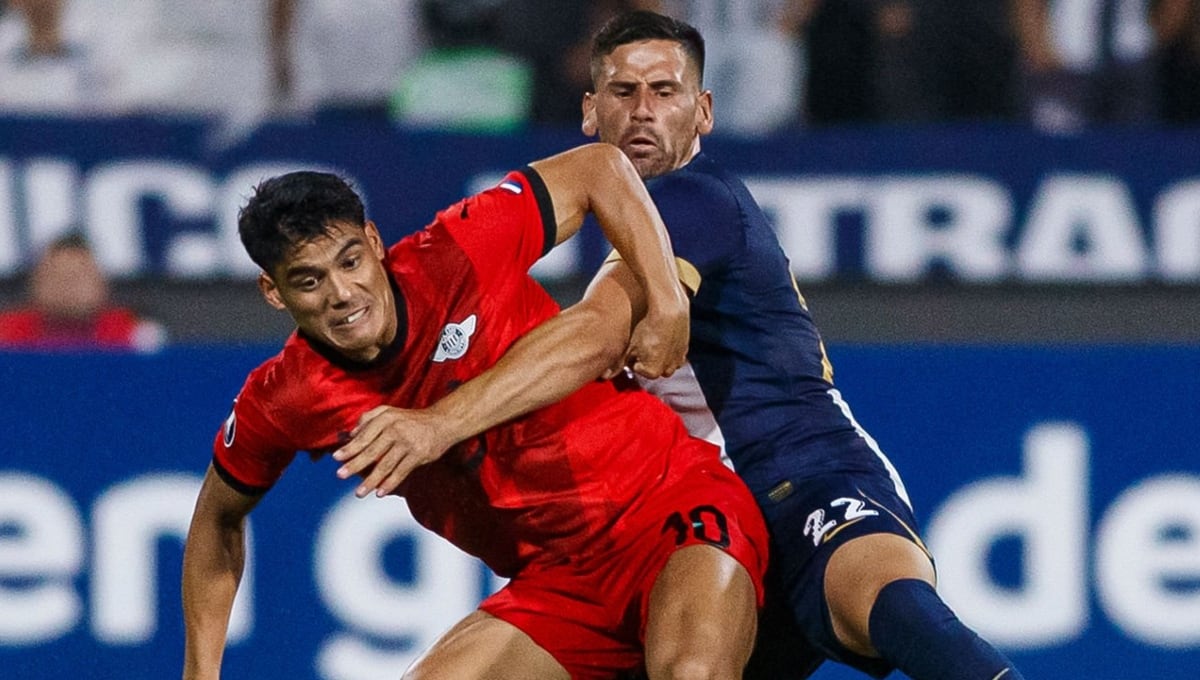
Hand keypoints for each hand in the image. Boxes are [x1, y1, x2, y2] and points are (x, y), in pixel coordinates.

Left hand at [332, 406, 453, 497]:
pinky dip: (390, 483)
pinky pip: (401, 472)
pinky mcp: (419, 455)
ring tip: (359, 493)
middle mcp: (396, 430)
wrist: (443, 422)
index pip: (364, 436)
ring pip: (385, 465)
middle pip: (371, 451)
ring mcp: (408, 443)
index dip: (350, 448)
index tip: (336, 458)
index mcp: (386, 419)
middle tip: (340, 475)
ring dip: (371, 481)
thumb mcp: (390, 412)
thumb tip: (350, 434)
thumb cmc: (412, 419)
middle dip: (354, 465)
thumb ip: (369, 419)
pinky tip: (380, 493)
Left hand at [622, 287, 689, 378]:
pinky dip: (670, 349)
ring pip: (667, 363)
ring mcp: (678, 359)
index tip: (631, 350)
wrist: (668, 309)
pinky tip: (664, 337)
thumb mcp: (628, 344)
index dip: (633, 360)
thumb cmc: (646, 326)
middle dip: (648, 360)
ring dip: (661, 357)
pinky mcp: (685, 348)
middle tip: (641, 345)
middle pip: (655, 369)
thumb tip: (606, 374)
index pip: (640, 371)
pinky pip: (676, 354)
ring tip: (653, 341)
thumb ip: (619, 362)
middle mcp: (667, 368)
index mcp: (653, 370)